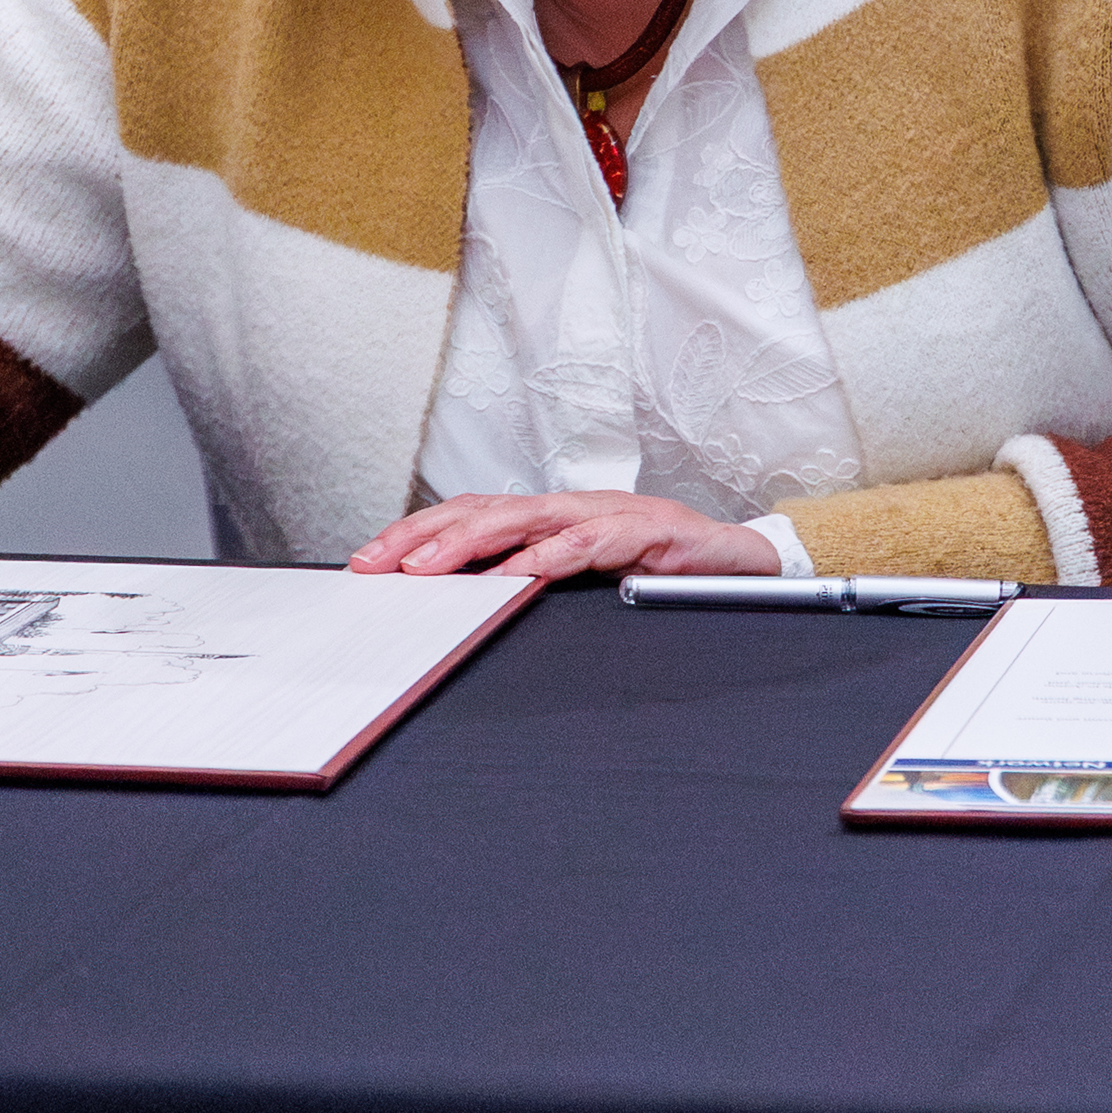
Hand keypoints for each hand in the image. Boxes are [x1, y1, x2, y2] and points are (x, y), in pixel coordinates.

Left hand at [348, 490, 776, 581]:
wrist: (744, 562)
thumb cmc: (661, 570)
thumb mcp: (587, 579)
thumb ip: (535, 582)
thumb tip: (467, 605)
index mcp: (553, 518)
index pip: (472, 513)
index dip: (417, 533)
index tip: (367, 562)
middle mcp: (573, 507)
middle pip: (485, 508)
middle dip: (424, 536)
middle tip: (377, 564)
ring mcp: (609, 514)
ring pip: (526, 517)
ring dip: (471, 542)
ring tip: (426, 568)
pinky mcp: (648, 530)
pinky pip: (589, 542)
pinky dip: (549, 557)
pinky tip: (516, 575)